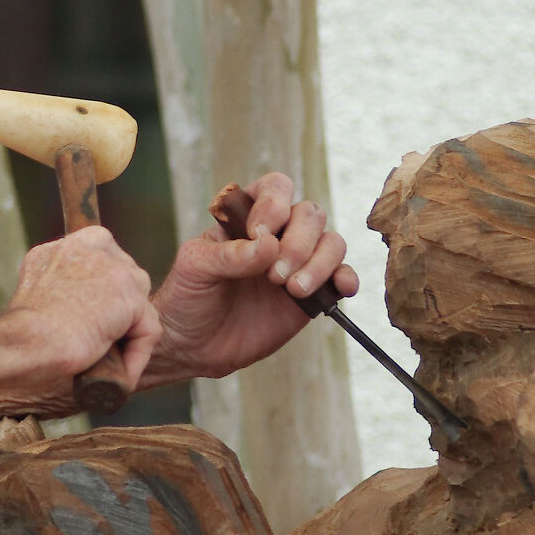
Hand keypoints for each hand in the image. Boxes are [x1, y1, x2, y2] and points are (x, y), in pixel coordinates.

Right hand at [4, 227, 162, 391]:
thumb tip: (75, 300)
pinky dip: (137, 355)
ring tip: (110, 362)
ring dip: (129, 336)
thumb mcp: (34, 288)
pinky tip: (119, 371)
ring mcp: (113, 269)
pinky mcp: (129, 297)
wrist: (23, 342)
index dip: (102, 293)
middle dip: (121, 313)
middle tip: (104, 345)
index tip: (92, 318)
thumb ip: (59, 281)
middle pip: (127, 280)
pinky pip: (148, 329)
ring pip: (140, 305)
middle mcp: (92, 247)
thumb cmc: (21, 331)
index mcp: (67, 245)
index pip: (103, 260)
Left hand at [148, 173, 356, 382]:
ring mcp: (297, 263)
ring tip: (293, 291)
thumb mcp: (195, 268)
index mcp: (247, 217)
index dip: (274, 205)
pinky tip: (340, 290)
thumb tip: (268, 244)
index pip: (275, 189)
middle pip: (310, 215)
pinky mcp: (311, 294)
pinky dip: (346, 278)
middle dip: (298, 243)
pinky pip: (341, 276)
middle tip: (275, 276)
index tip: (259, 233)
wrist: (194, 346)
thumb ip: (229, 254)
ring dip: (320, 263)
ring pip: (331, 243)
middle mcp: (277, 235)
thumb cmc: (188, 298)